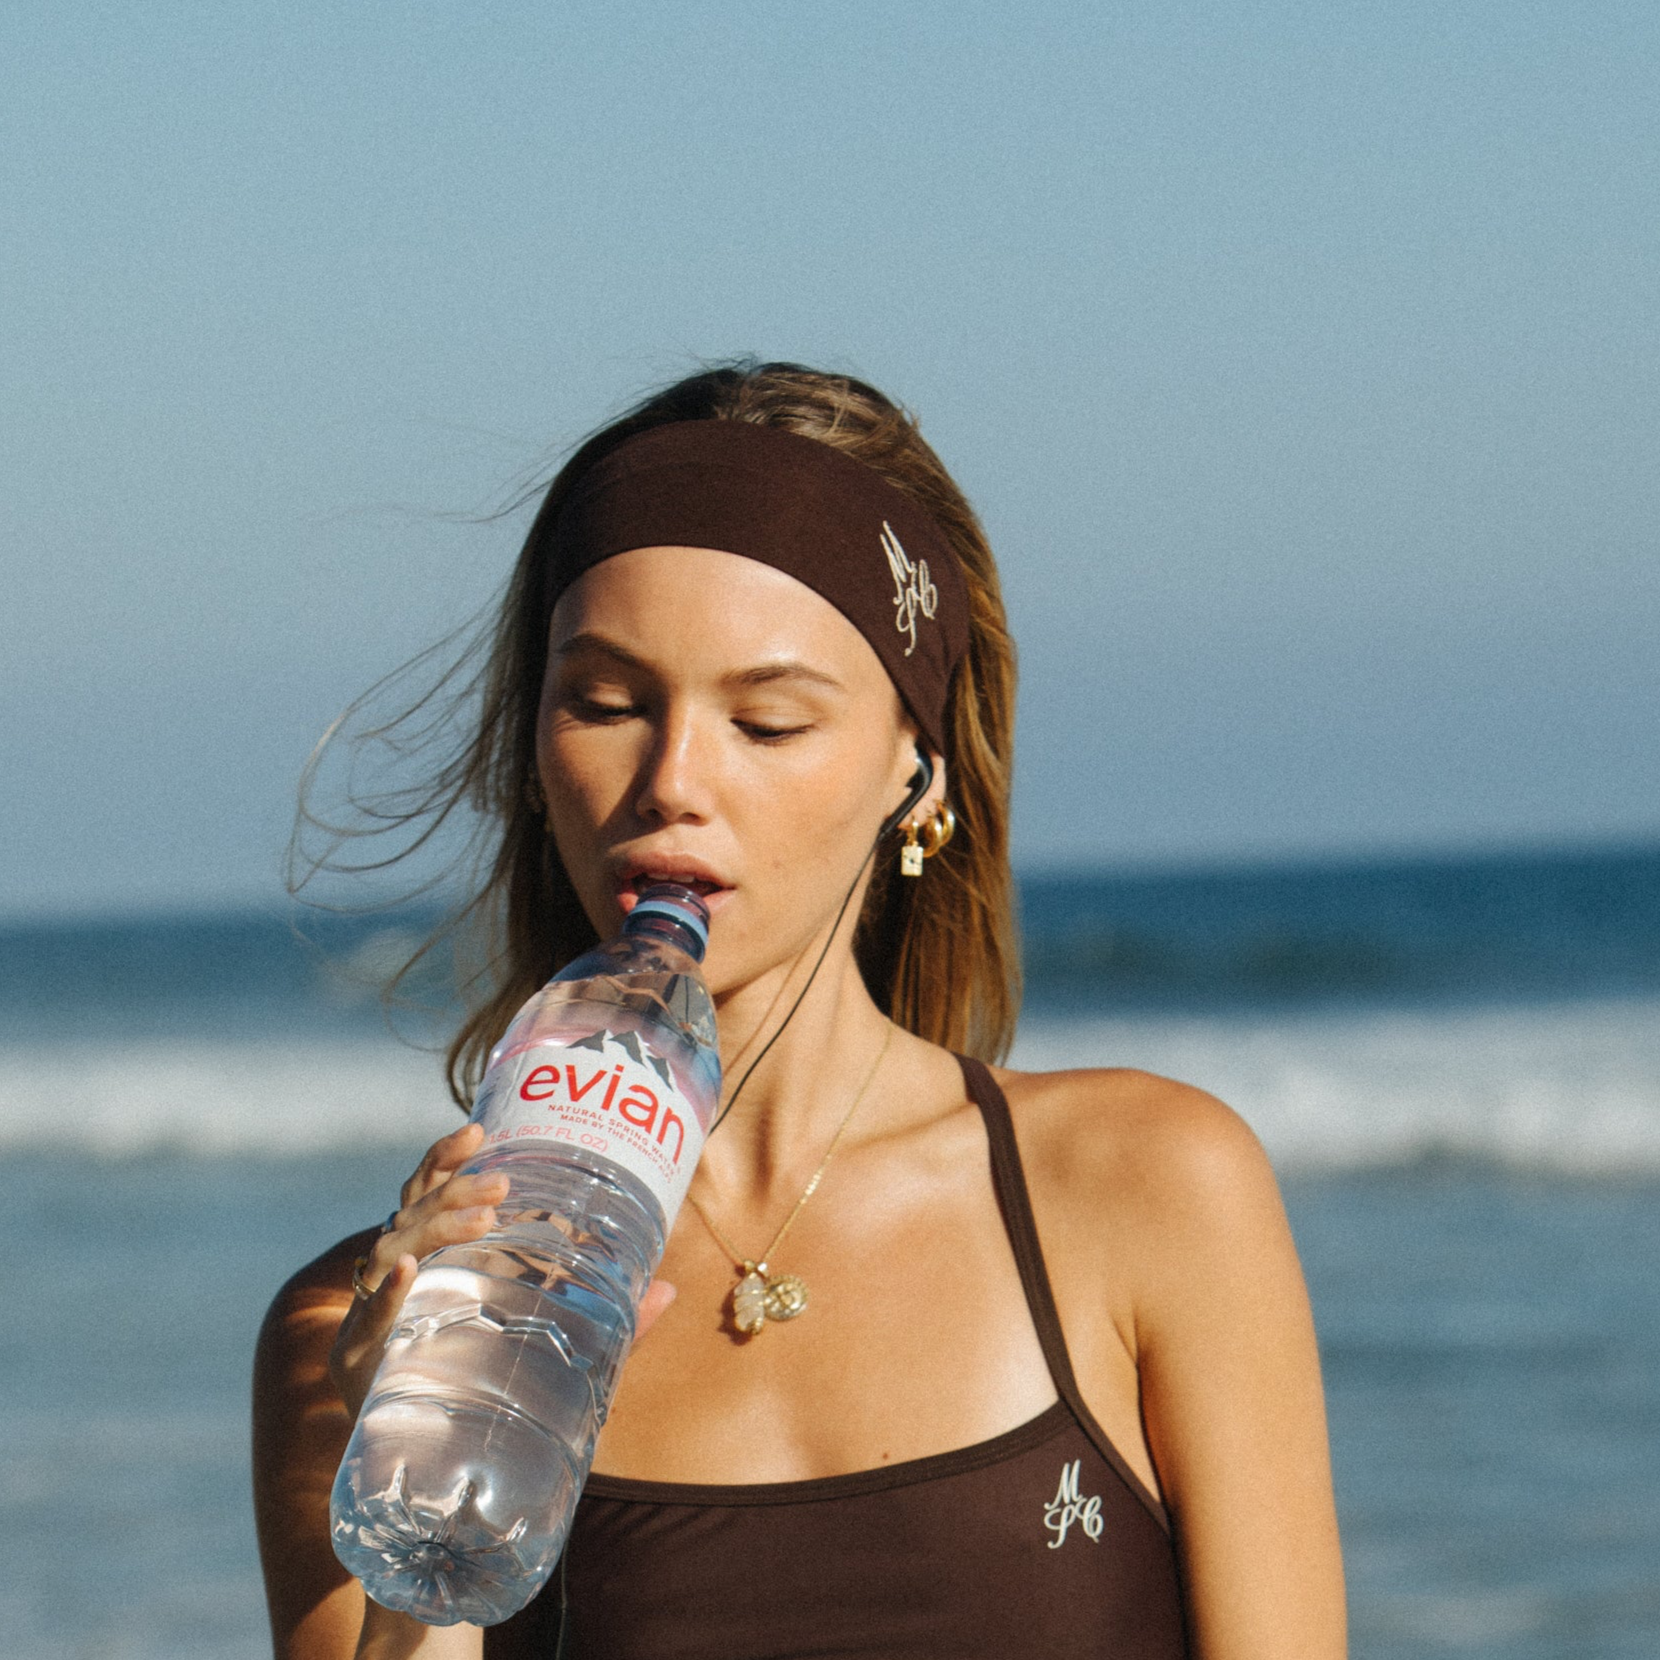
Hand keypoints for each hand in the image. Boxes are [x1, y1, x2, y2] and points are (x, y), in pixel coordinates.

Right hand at [327, 1122, 676, 1420]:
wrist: (411, 1456)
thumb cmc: (478, 1377)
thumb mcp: (545, 1340)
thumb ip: (605, 1320)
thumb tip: (669, 1289)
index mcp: (433, 1255)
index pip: (428, 1190)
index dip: (447, 1158)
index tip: (480, 1132)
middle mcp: (398, 1271)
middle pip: (417, 1210)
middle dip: (457, 1190)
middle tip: (502, 1184)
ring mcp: (375, 1309)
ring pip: (395, 1246)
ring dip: (435, 1226)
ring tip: (480, 1218)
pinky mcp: (359, 1355)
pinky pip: (371, 1314)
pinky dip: (387, 1291)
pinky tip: (406, 1273)